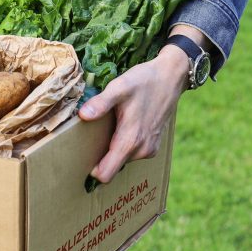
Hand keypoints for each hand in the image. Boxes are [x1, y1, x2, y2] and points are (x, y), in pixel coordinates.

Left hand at [78, 45, 189, 182]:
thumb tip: (83, 115)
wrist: (171, 76)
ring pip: (121, 160)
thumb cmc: (144, 81)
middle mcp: (141, 150)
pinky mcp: (152, 145)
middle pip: (111, 167)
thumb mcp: (119, 87)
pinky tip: (120, 127)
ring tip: (106, 128)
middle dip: (99, 157)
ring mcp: (149, 149)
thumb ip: (101, 103)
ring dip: (111, 149)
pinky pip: (131, 153)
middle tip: (90, 137)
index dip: (91, 170)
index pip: (106, 174)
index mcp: (130, 141)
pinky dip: (122, 144)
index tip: (80, 157)